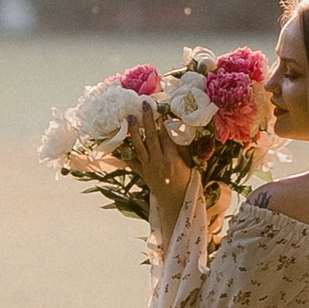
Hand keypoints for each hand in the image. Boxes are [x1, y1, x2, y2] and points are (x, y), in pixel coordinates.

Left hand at [127, 101, 194, 232]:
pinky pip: (132, 160)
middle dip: (148, 120)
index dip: (163, 122)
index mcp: (172, 159)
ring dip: (134, 132)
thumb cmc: (185, 181)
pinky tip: (120, 141)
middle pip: (151, 137)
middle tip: (144, 106)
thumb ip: (181, 148)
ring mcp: (148, 168)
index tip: (160, 109)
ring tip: (130, 118)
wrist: (175, 201)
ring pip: (139, 147)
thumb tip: (176, 130)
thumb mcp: (187, 164)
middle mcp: (158, 162)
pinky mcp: (142, 172)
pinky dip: (125, 151)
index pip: (166, 136)